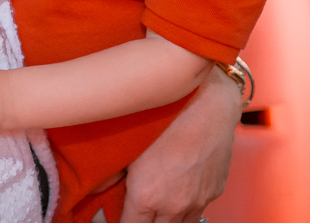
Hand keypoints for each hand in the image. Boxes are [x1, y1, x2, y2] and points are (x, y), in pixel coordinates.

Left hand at [121, 66, 239, 222]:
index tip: (118, 216)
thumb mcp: (127, 143)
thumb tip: (94, 189)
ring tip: (158, 205)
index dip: (121, 222)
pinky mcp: (215, 190)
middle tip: (138, 211)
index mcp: (146, 197)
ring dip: (167, 220)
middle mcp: (174, 205)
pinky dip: (187, 206)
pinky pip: (199, 209)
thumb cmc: (163, 115)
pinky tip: (179, 189)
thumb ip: (110, 173)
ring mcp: (198, 200)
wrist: (206, 99)